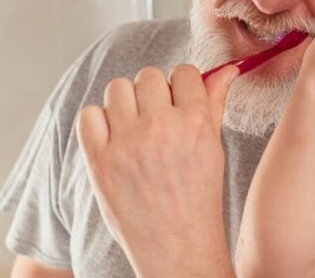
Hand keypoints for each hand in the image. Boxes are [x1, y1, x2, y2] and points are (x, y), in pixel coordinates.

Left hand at [77, 64, 238, 277]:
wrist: (176, 244)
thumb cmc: (198, 197)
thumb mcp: (213, 148)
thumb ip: (214, 104)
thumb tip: (226, 70)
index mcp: (195, 123)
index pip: (184, 72)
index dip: (181, 85)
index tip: (179, 100)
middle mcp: (160, 128)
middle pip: (148, 77)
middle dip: (153, 93)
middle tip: (156, 117)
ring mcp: (127, 144)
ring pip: (117, 89)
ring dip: (125, 103)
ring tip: (133, 127)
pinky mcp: (99, 160)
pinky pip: (89, 115)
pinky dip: (98, 121)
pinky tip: (113, 138)